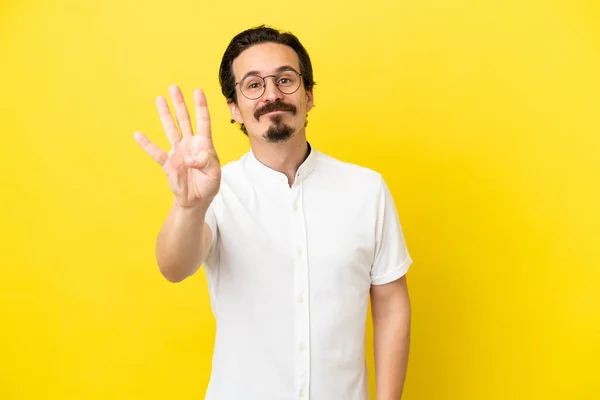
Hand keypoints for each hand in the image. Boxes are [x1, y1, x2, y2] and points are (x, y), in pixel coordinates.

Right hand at [134, 85, 220, 208]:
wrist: (196, 200)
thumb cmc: (208, 184)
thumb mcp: (214, 174)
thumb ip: (206, 162)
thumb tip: (190, 158)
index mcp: (204, 145)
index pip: (203, 122)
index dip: (201, 106)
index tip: (198, 91)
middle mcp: (190, 144)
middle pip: (184, 120)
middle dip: (179, 104)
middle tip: (174, 87)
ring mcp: (178, 152)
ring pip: (170, 129)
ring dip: (165, 115)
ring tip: (159, 99)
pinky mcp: (168, 163)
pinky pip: (156, 152)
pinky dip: (146, 144)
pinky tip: (138, 134)